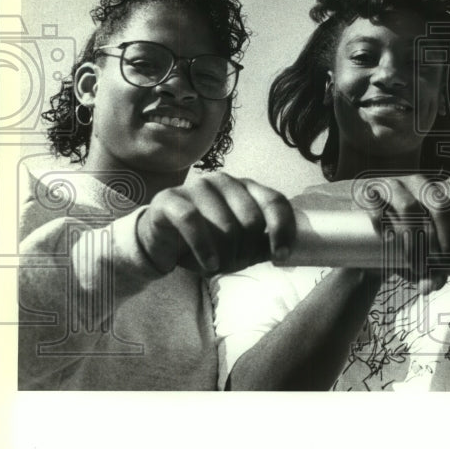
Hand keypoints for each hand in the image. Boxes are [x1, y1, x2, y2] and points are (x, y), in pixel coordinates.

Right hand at [136, 173, 295, 275]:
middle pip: (251, 218)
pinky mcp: (170, 199)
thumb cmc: (207, 242)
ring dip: (225, 254)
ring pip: (225, 224)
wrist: (160, 244)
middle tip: (236, 264)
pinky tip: (208, 264)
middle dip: (247, 250)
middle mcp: (224, 181)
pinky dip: (204, 248)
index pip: (275, 201)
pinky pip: (192, 221)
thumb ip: (262, 243)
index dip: (282, 229)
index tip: (281, 256)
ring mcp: (196, 186)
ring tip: (217, 267)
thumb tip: (289, 252)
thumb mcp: (240, 244)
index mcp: (246, 187)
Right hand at [354, 175, 449, 295]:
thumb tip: (434, 283)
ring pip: (410, 208)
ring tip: (417, 267)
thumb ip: (435, 274)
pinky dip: (385, 228)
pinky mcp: (369, 192)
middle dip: (446, 241)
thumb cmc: (407, 251)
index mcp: (442, 193)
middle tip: (443, 267)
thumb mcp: (426, 263)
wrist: (370, 245)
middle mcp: (420, 184)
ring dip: (416, 242)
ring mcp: (394, 185)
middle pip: (441, 206)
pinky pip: (379, 208)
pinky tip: (389, 244)